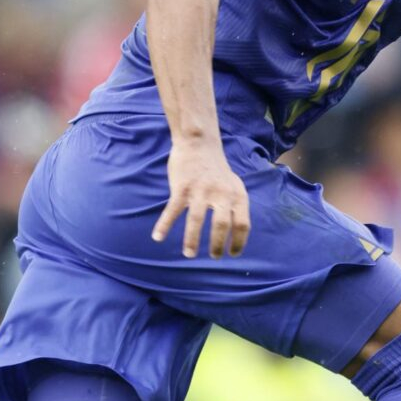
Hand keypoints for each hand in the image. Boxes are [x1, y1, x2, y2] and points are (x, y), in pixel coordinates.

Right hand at [151, 137, 250, 258]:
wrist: (198, 144)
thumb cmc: (216, 169)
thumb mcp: (234, 185)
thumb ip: (236, 206)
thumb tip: (238, 234)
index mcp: (237, 195)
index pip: (242, 224)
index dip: (238, 242)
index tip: (232, 254)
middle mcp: (221, 193)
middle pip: (222, 225)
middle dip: (217, 245)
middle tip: (213, 257)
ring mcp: (201, 190)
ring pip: (196, 220)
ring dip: (192, 240)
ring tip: (189, 254)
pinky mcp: (182, 187)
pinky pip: (172, 211)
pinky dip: (164, 225)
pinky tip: (158, 237)